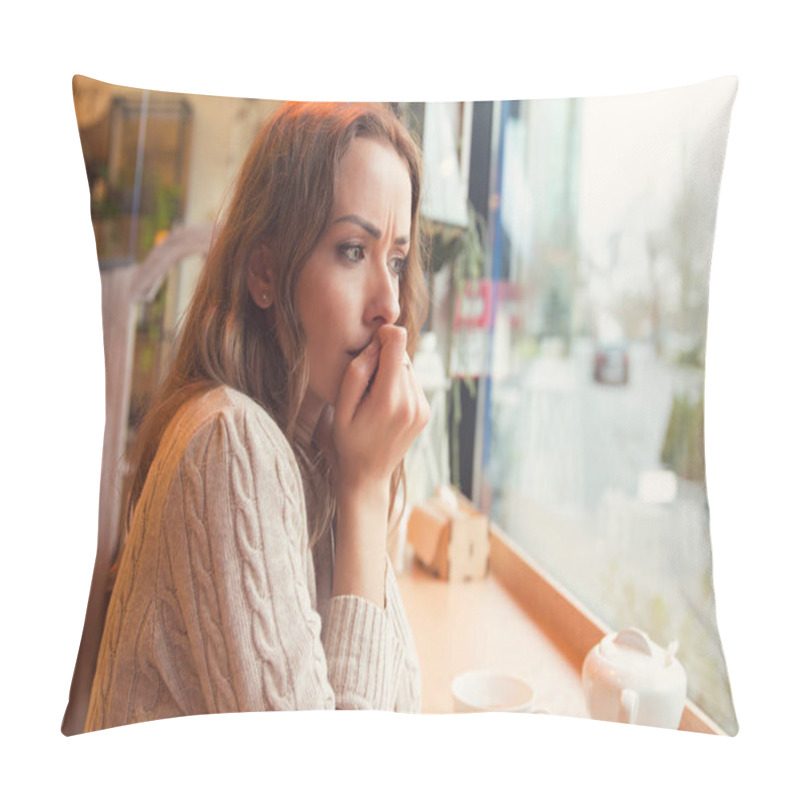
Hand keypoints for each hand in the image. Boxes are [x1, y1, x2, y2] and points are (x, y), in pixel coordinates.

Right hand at [332, 325, 429, 491]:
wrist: (368, 474)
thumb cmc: (348, 439)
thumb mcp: (341, 406)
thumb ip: (358, 371)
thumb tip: (377, 342)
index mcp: (388, 399)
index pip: (398, 343)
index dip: (384, 335)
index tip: (371, 346)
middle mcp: (412, 402)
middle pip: (402, 356)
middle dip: (384, 359)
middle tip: (366, 384)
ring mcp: (422, 409)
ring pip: (409, 368)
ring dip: (393, 373)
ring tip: (375, 397)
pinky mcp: (426, 412)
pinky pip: (414, 383)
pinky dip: (400, 385)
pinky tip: (385, 404)